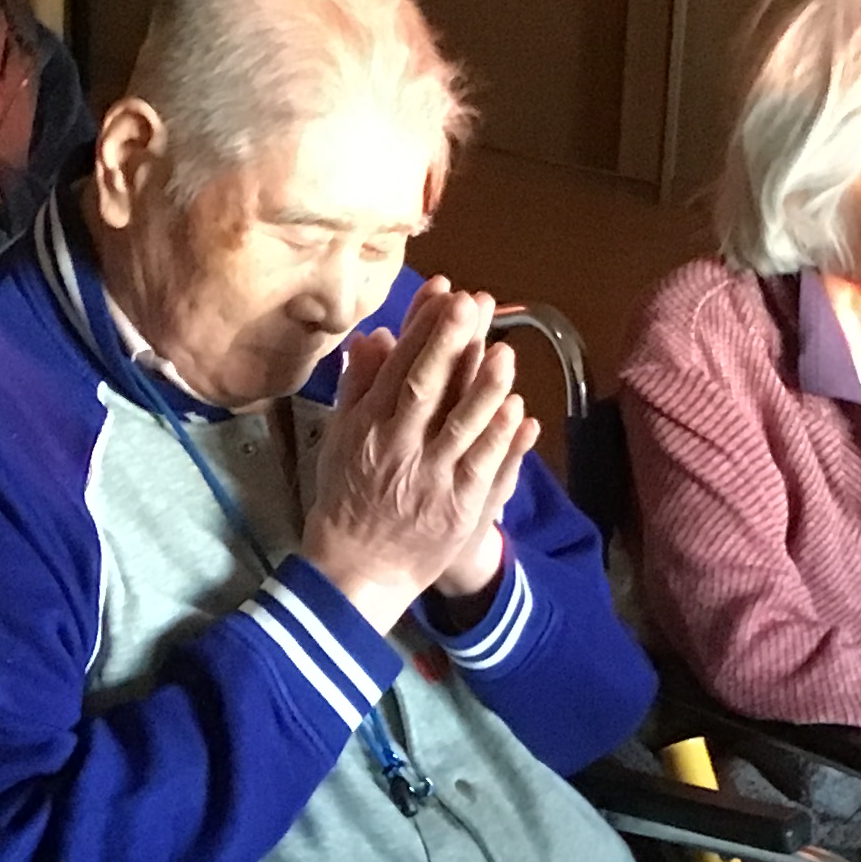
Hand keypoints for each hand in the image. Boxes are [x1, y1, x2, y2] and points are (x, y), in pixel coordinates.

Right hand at [304, 280, 540, 630]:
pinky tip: (519, 411)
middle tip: (474, 302)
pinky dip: (502, 440)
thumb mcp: (341, 437)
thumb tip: (376, 336)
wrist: (356, 570)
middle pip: (427, 388)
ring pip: (461, 427)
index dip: (423, 327)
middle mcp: (398, 448)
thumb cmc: (347, 496)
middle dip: (451, 343)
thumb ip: (359, 386)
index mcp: (368, 426)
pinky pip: (485, 468)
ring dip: (485, 388)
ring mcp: (431, 479)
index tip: (444, 291)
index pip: (398, 367)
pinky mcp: (459, 508)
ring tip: (505, 351)